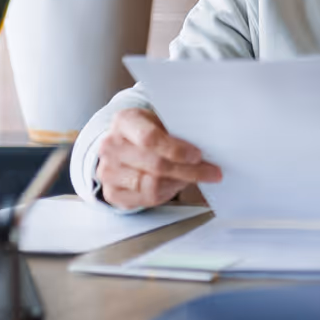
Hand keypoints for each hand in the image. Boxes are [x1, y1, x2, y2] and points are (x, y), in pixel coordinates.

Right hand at [93, 108, 220, 209]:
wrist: (125, 146)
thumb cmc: (149, 130)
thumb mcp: (162, 120)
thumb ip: (179, 129)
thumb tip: (209, 144)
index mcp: (124, 121)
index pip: (150, 139)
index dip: (177, 150)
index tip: (198, 155)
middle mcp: (110, 146)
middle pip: (156, 165)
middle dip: (190, 171)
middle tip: (212, 172)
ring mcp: (108, 171)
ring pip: (153, 185)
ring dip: (180, 182)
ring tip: (193, 176)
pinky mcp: (111, 192)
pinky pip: (146, 199)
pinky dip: (167, 193)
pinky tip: (176, 184)